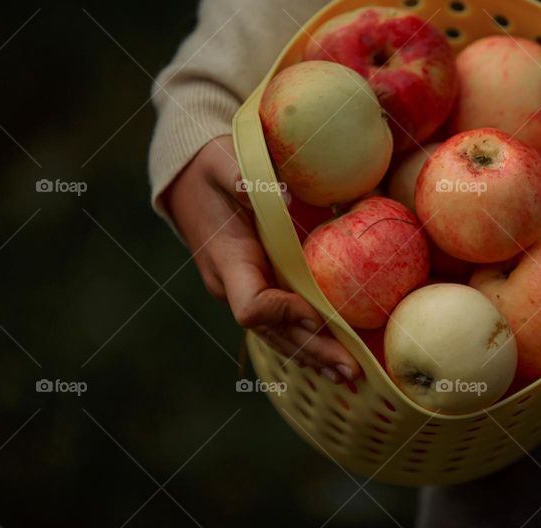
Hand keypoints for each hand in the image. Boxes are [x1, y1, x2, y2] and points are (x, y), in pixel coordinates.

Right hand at [165, 135, 361, 383]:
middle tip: (351, 371)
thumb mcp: (224, 162)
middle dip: (312, 351)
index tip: (315, 314)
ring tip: (351, 378)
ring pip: (278, 336)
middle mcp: (233, 286)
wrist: (189, 178)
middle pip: (272, 334)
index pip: (251, 305)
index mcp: (228, 260)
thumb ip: (246, 178)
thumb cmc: (211, 167)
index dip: (282, 314)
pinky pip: (282, 325)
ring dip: (314, 357)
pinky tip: (334, 360)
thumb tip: (286, 196)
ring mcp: (244, 291)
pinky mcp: (258, 287)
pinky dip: (308, 343)